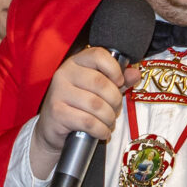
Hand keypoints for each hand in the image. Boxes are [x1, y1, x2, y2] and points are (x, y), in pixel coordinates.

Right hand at [31, 47, 138, 177]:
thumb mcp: (97, 90)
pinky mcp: (57, 112)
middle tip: (115, 110)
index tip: (119, 82)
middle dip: (114, 100)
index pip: (98, 55)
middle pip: (100, 83)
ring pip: (96, 105)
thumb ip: (116, 81)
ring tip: (108, 122)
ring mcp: (58, 93)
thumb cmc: (76, 106)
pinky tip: (102, 132)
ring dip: (108, 118)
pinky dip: (100, 130)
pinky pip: (88, 121)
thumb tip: (135, 74)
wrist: (52, 129)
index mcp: (75, 63)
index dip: (114, 68)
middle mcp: (64, 74)